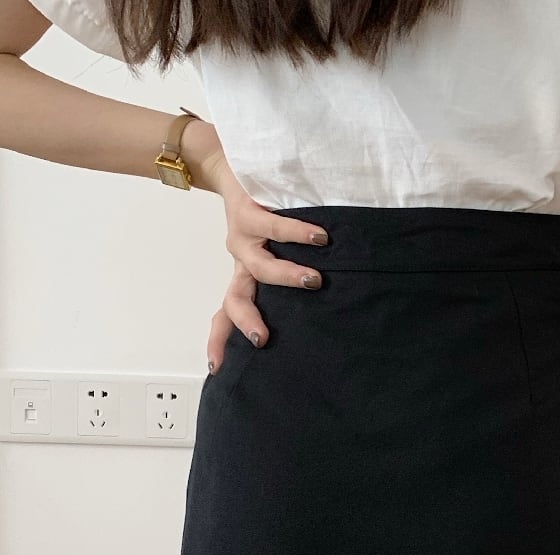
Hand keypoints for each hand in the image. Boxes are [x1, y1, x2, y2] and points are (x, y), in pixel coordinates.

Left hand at [199, 143, 330, 372]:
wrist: (228, 163)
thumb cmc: (262, 210)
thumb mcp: (271, 249)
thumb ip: (285, 272)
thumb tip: (324, 296)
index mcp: (243, 275)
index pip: (226, 313)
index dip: (221, 340)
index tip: (217, 368)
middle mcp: (240, 260)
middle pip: (235, 299)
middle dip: (247, 320)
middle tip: (263, 338)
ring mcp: (241, 237)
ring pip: (259, 267)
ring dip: (287, 276)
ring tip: (313, 280)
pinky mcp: (247, 211)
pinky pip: (275, 227)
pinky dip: (299, 234)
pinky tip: (320, 239)